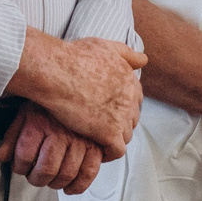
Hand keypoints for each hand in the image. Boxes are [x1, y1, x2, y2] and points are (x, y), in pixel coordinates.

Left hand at [0, 104, 113, 193]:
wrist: (75, 83)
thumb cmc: (49, 101)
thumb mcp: (24, 113)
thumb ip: (11, 137)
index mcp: (39, 122)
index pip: (24, 156)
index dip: (18, 167)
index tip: (19, 167)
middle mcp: (60, 131)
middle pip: (46, 169)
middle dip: (37, 179)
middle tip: (35, 177)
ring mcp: (81, 138)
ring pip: (66, 173)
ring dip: (55, 183)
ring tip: (50, 180)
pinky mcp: (96, 144)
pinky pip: (89, 171)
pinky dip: (79, 185)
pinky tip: (70, 187)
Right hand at [8, 33, 146, 151]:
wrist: (57, 71)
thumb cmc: (74, 57)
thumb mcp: (104, 46)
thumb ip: (126, 54)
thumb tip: (144, 60)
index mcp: (130, 79)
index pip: (135, 99)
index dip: (122, 105)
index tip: (108, 109)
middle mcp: (130, 98)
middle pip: (131, 118)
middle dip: (118, 123)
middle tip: (100, 126)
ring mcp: (121, 116)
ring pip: (125, 135)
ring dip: (113, 139)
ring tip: (96, 140)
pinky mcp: (109, 132)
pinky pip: (116, 151)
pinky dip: (108, 153)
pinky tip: (95, 151)